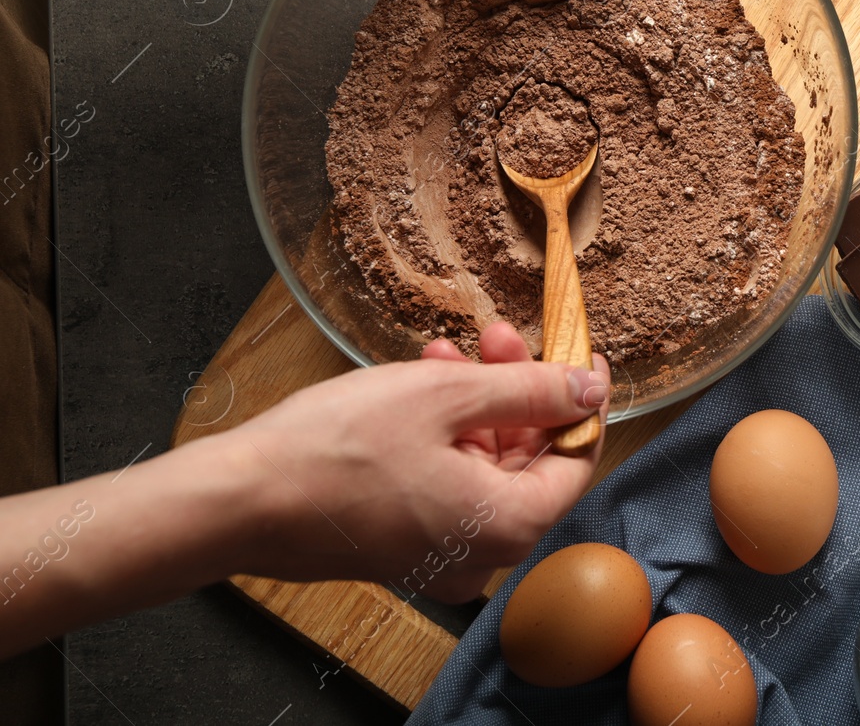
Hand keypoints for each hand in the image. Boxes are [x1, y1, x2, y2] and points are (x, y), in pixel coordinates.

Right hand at [229, 323, 608, 601]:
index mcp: (509, 526)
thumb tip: (589, 390)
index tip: (579, 355)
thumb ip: (530, 391)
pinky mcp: (406, 546)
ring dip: (474, 404)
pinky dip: (443, 434)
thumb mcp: (446, 396)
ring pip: (484, 467)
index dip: (580, 401)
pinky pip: (447, 484)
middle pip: (529, 461)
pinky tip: (421, 383)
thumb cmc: (336, 450)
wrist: (238, 500)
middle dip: (516, 391)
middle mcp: (483, 554)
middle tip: (498, 336)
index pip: (576, 460)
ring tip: (447, 351)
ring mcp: (442, 556)